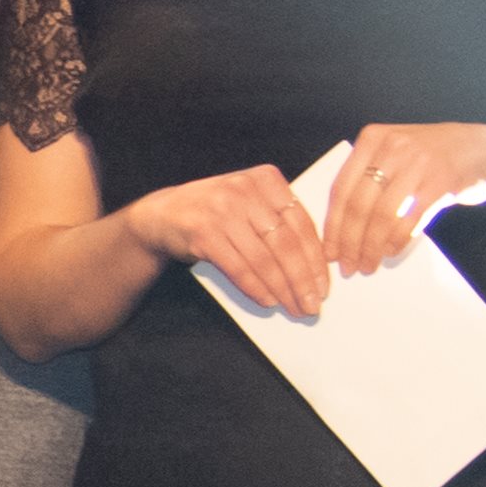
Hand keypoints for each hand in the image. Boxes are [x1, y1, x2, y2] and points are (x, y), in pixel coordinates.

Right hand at [117, 162, 329, 319]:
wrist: (161, 215)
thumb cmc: (214, 212)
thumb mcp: (249, 202)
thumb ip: (277, 219)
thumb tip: (313, 264)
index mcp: (265, 179)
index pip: (301, 223)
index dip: (316, 258)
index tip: (324, 284)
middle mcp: (244, 190)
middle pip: (285, 243)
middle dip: (302, 279)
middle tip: (313, 304)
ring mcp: (221, 210)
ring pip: (263, 259)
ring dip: (282, 289)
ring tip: (294, 307)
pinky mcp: (202, 233)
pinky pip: (238, 267)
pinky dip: (255, 288)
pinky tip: (268, 300)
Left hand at [321, 121, 485, 280]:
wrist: (485, 148)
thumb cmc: (430, 158)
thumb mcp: (395, 153)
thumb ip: (368, 177)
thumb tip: (338, 228)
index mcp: (372, 137)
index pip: (340, 188)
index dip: (332, 225)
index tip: (328, 252)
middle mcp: (393, 146)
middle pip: (358, 204)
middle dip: (349, 242)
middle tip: (346, 266)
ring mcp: (418, 162)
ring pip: (382, 215)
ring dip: (372, 246)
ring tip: (368, 265)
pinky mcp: (441, 180)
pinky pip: (410, 218)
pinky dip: (397, 240)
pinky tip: (390, 252)